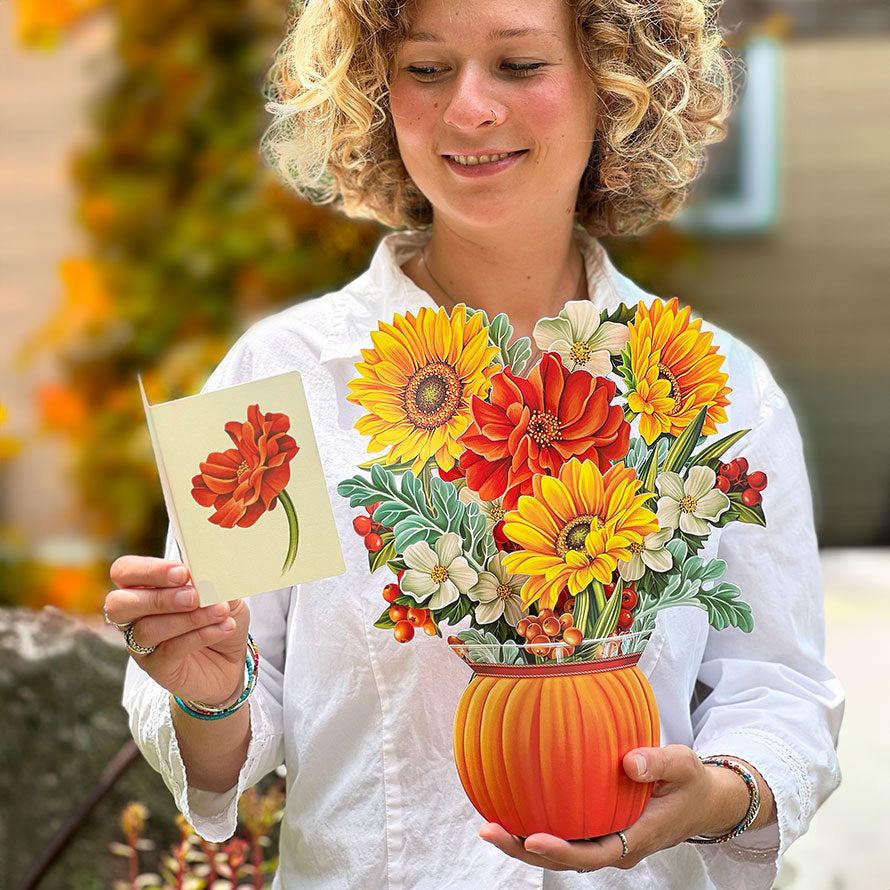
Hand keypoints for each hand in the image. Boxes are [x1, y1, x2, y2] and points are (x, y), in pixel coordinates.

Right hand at [105, 555, 249, 705]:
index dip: (148, 570)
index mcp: (145, 587)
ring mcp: (142, 645)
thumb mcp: (223, 591)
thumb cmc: (221, 616)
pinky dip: (200, 635)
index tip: (182, 573)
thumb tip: (205, 568)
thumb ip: (211, 578)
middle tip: (194, 597)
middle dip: (159, 598)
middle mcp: (135, 616)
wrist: (234, 658)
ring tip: (221, 611)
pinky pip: (170, 650)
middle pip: (119, 604)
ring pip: (148, 630)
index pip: (125, 572)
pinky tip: (223, 627)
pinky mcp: (157, 668)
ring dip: (188, 618)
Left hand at [479, 744, 753, 871]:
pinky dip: (536, 823)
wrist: (701, 799)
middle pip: (565, 859)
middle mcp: (615, 846)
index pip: (592, 855)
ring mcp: (605, 839)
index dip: (561, 851)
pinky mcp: (597, 827)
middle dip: (526, 851)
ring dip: (523, 841)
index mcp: (636, 839)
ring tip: (488, 824)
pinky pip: (564, 831)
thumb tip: (629, 761)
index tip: (533, 839)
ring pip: (560, 849)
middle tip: (490, 830)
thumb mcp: (683, 766)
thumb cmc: (690, 782)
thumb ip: (659, 762)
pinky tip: (509, 806)